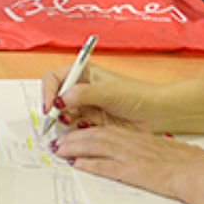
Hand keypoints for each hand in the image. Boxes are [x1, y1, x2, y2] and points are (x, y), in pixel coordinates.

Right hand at [39, 62, 156, 134]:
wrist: (155, 114)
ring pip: (64, 114)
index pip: (55, 78)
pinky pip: (75, 127)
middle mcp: (81, 89)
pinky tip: (88, 128)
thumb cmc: (135, 95)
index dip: (48, 91)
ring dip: (66, 120)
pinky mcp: (92, 121)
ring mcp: (86, 106)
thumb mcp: (107, 92)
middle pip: (56, 98)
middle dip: (55, 109)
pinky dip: (76, 130)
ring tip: (75, 123)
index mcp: (83, 73)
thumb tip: (59, 100)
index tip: (50, 107)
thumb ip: (81, 94)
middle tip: (61, 119)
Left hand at [53, 121, 203, 202]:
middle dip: (72, 139)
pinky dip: (89, 164)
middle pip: (93, 135)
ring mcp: (130, 156)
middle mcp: (130, 142)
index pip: (103, 130)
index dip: (84, 132)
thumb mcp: (160, 149)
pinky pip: (105, 166)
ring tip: (60, 151)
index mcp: (135, 137)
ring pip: (94, 147)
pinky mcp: (133, 171)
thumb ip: (143, 149)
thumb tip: (135, 154)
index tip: (71, 134)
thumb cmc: (184, 161)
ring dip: (74, 148)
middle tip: (57, 143)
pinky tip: (77, 165)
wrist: (198, 170)